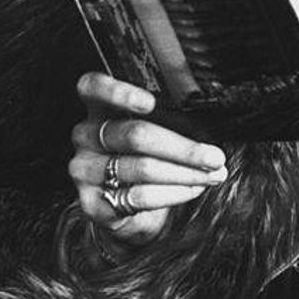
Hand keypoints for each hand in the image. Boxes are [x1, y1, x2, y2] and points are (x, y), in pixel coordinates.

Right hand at [70, 72, 227, 246]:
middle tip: (214, 156)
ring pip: (143, 168)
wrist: (125, 210)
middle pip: (135, 135)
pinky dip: (173, 193)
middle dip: (182, 147)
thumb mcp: (152, 131)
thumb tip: (209, 121)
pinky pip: (139, 196)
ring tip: (213, 174)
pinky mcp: (92, 203)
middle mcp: (85, 136)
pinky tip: (193, 189)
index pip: (94, 88)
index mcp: (98, 108)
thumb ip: (166, 119)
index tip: (150, 102)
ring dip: (185, 173)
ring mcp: (85, 170)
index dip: (118, 92)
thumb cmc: (143, 158)